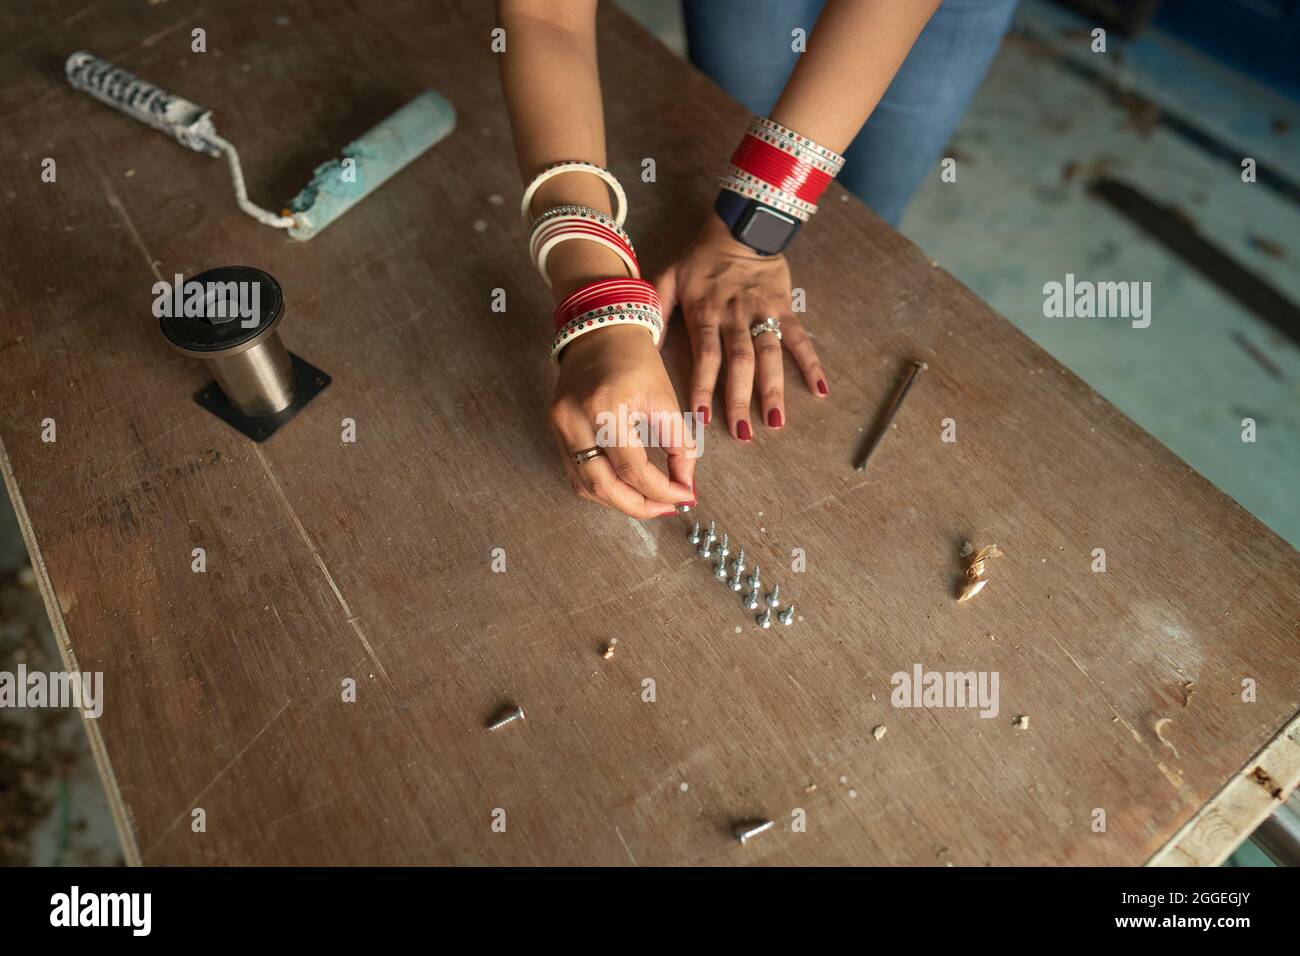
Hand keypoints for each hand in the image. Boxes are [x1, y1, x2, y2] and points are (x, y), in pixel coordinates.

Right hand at [550, 325, 696, 518]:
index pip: (634, 468)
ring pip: (585, 486)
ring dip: (619, 502)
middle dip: (638, 506)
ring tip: (650, 502)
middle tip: (667, 509)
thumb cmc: (636, 360)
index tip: (686, 496)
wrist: (600, 330)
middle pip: (602, 486)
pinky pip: (576, 473)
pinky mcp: (555, 430)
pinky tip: (626, 488)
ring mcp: (560, 426)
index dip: (663, 490)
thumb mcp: (666, 398)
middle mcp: (576, 419)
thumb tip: (686, 487)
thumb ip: (680, 445)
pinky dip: (602, 488)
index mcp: (606, 405)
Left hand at [655, 214, 828, 440]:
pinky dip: (811, 363)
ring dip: (774, 389)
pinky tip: (820, 390)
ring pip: (769, 355)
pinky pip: (799, 338)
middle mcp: (735, 316)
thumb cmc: (700, 257)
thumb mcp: (668, 277)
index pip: (706, 356)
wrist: (741, 226)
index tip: (704, 418)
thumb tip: (643, 347)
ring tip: (776, 421)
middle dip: (740, 399)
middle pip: (739, 362)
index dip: (704, 387)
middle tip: (743, 433)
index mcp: (705, 313)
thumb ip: (655, 312)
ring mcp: (762, 313)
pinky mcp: (784, 308)